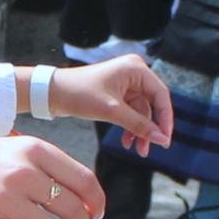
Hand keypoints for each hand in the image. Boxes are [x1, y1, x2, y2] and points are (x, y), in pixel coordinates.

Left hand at [44, 53, 172, 150]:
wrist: (52, 93)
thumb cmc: (79, 94)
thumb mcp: (112, 111)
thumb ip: (139, 125)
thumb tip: (161, 139)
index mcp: (136, 68)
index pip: (161, 95)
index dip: (165, 118)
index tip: (165, 140)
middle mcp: (133, 72)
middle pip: (153, 104)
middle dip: (150, 127)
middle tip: (150, 149)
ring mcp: (126, 82)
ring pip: (142, 111)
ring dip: (139, 130)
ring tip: (137, 150)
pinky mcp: (118, 92)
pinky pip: (131, 111)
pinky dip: (130, 126)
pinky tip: (126, 141)